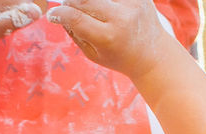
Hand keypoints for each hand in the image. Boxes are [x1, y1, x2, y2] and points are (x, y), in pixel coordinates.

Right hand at [47, 0, 168, 78]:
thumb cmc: (118, 57)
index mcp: (108, 38)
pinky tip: (103, 7)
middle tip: (68, 6)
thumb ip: (75, 33)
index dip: (59, 14)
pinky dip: (105, 1)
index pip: (75, 18)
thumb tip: (60, 12)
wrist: (152, 56)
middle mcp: (121, 19)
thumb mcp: (93, 54)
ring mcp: (132, 4)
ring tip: (87, 7)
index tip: (53, 15)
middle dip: (71, 1)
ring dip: (88, 0)